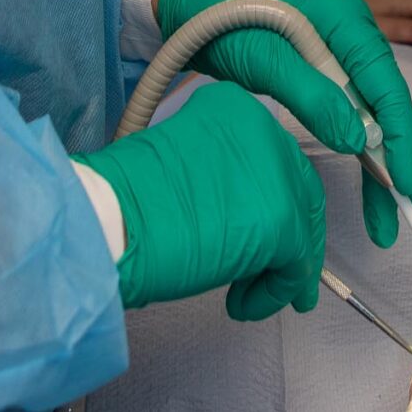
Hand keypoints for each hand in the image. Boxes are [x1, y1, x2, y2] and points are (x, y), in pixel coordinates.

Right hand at [73, 80, 325, 318]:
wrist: (110, 219)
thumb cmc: (126, 198)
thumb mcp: (184, 164)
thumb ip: (223, 176)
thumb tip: (249, 219)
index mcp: (237, 106)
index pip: (275, 157)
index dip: (275, 199)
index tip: (264, 232)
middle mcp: (265, 130)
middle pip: (299, 189)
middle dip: (293, 236)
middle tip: (278, 274)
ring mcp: (277, 176)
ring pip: (301, 229)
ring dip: (282, 270)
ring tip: (248, 296)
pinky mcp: (281, 222)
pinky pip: (293, 267)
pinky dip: (273, 293)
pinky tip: (240, 305)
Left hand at [156, 0, 411, 247]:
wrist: (192, 1)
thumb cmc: (223, 20)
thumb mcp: (264, 58)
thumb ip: (312, 95)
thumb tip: (359, 143)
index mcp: (347, 22)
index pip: (387, 87)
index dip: (401, 139)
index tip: (405, 186)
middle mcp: (355, 37)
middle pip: (389, 107)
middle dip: (405, 163)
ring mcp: (343, 55)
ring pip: (375, 117)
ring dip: (385, 167)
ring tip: (393, 219)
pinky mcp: (327, 73)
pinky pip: (354, 116)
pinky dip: (362, 151)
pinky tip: (373, 186)